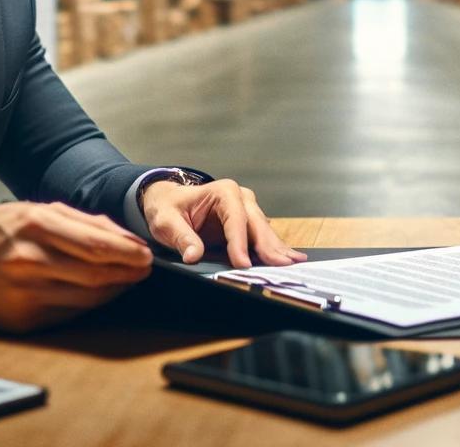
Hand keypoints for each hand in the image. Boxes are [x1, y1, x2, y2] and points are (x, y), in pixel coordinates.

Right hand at [0, 201, 152, 332]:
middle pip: (97, 273)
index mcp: (35, 225)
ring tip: (125, 281)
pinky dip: (89, 305)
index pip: (96, 244)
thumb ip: (80, 221)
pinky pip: (69, 313)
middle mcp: (30, 259)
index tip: (147, 254)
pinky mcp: (22, 319)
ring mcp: (25, 293)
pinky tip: (98, 295)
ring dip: (114, 290)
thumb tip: (122, 237)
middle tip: (144, 269)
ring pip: (87, 296)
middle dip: (128, 272)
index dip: (128, 252)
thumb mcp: (33, 211)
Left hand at [141, 178, 305, 267]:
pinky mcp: (248, 224)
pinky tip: (289, 260)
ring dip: (277, 249)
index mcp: (223, 191)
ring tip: (294, 264)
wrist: (168, 203)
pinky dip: (274, 250)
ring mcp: (248, 210)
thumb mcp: (166, 221)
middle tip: (281, 266)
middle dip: (269, 247)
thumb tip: (193, 255)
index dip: (240, 243)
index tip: (243, 263)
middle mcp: (241, 198)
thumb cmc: (168, 208)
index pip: (235, 219)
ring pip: (265, 232)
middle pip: (257, 225)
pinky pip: (263, 238)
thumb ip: (181, 237)